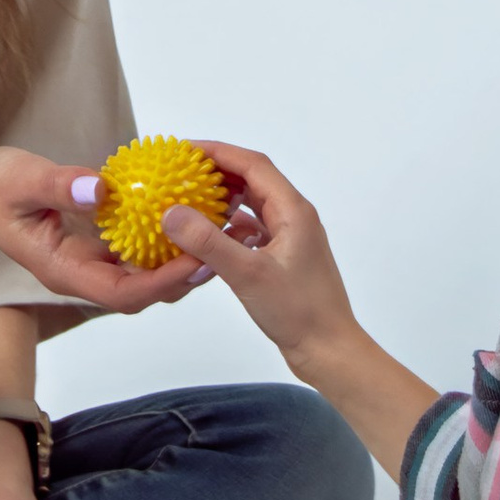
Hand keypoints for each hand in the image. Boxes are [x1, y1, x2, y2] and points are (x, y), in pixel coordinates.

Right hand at [0, 148, 205, 313]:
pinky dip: (161, 234)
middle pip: (142, 291)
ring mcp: (89, 260)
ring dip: (179, 257)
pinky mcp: (95, 243)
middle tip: (223, 246)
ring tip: (215, 230)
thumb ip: (60, 185)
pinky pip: (135, 248)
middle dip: (183, 276)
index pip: (122, 294)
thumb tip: (104, 188)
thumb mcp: (21, 180)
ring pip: (143, 273)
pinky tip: (187, 209)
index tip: (197, 261)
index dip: (163, 283)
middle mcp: (82, 273)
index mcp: (64, 271)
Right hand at [154, 139, 355, 376]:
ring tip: (188, 197)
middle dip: (217, 171)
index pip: (253, 164)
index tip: (183, 149)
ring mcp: (291, 239)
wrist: (328, 350)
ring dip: (223, 198)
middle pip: (254, 180)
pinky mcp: (284, 259)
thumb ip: (208, 242)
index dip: (218, 152)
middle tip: (180, 172)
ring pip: (254, 205)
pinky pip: (254, 229)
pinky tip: (209, 235)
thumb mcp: (248, 274)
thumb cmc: (298, 312)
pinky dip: (230, 226)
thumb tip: (171, 212)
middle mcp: (295, 218)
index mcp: (293, 211)